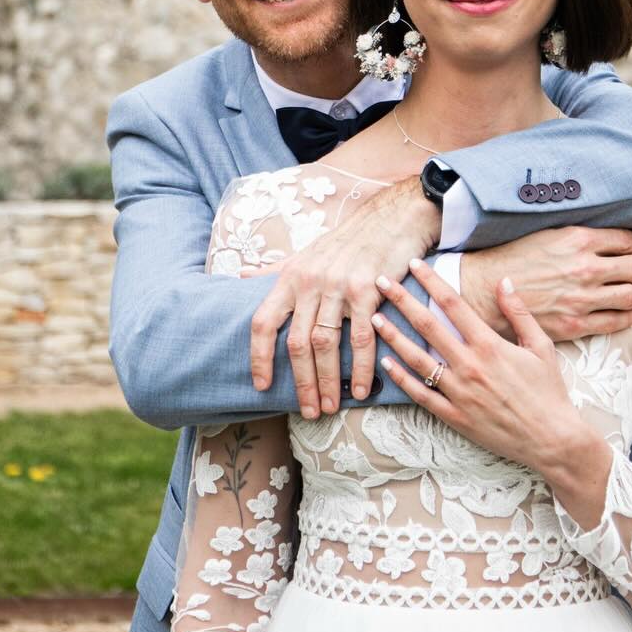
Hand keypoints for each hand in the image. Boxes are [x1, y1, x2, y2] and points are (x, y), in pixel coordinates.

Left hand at [250, 175, 439, 417]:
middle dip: (301, 382)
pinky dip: (361, 368)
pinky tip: (362, 389)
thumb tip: (241, 276)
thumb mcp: (304, 253)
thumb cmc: (346, 241)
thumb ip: (274, 270)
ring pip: (326, 344)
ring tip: (329, 406)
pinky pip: (361, 338)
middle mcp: (310, 282)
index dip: (259, 356)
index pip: (263, 321)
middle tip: (307, 411)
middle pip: (297, 342)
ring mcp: (338, 286)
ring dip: (327, 381)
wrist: (390, 219)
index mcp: (290, 276)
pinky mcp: (367, 291)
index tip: (262, 385)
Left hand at [372, 259, 605, 495]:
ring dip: (393, 337)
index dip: (431, 281)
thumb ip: (519, 312)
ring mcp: (459, 393)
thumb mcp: (540, 346)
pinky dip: (402, 378)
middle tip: (381, 281)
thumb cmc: (548, 391)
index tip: (415, 264)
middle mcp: (470, 366)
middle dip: (402, 301)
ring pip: (417, 359)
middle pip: (428, 326)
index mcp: (490, 345)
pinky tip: (387, 363)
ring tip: (374, 319)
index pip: (453, 304)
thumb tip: (503, 281)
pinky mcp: (455, 417)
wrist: (552, 440)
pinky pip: (421, 395)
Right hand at [458, 227, 631, 339]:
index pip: (627, 241)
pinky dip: (630, 317)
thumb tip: (607, 239)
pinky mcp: (575, 323)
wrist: (485, 290)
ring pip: (630, 296)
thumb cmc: (513, 258)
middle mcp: (586, 268)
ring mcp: (582, 298)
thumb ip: (579, 236)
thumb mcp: (548, 234)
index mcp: (579, 239)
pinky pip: (613, 322)